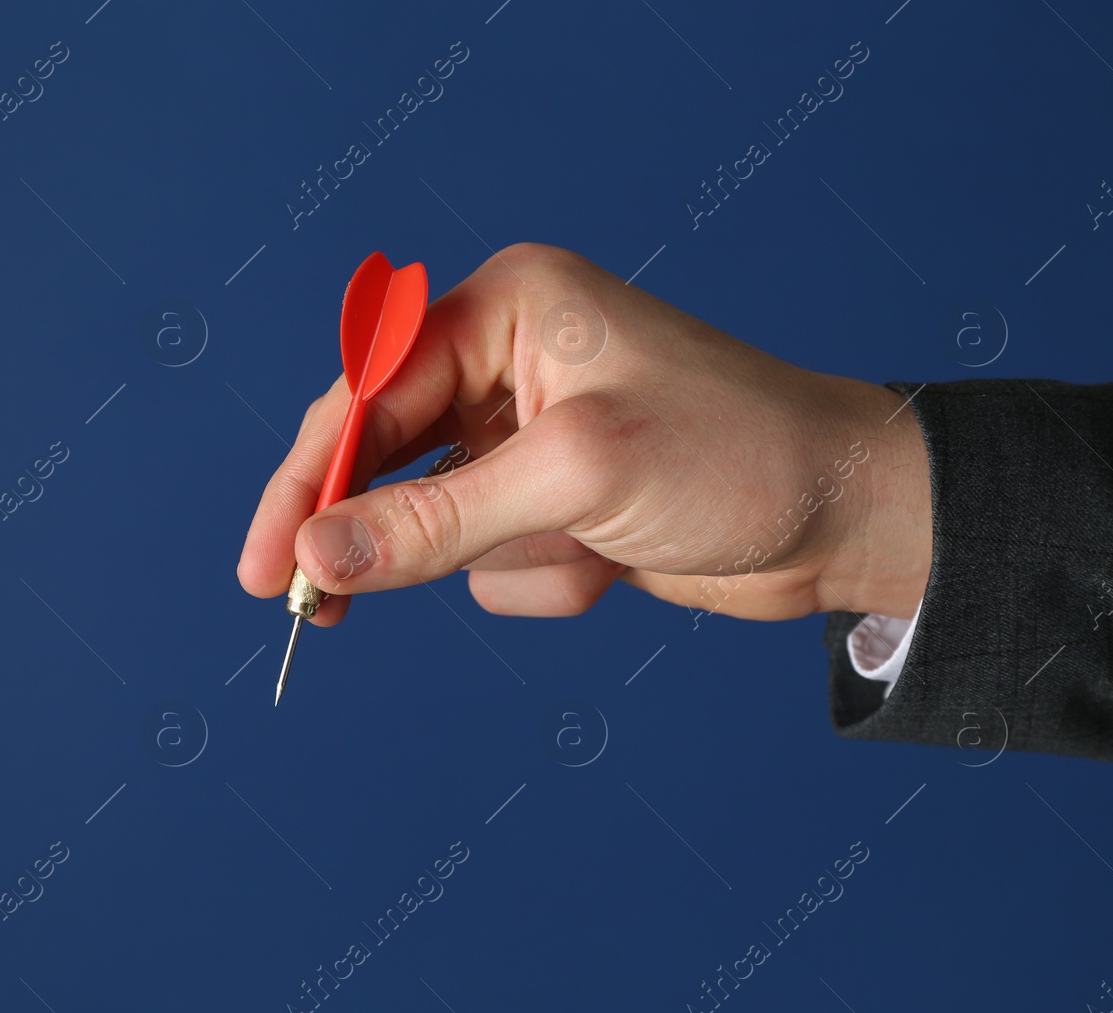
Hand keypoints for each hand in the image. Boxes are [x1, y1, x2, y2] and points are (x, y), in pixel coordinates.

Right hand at [237, 243, 930, 627]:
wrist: (848, 520)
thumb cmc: (736, 458)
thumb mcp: (574, 481)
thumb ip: (433, 520)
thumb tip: (315, 552)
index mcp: (509, 307)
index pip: (368, 392)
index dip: (308, 478)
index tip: (264, 560)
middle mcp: (509, 359)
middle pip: (387, 455)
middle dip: (379, 530)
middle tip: (309, 604)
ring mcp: (532, 434)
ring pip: (438, 522)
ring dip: (504, 557)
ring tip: (589, 553)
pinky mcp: (555, 498)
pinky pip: (493, 559)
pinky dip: (543, 577)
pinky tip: (614, 565)